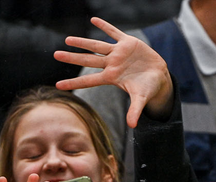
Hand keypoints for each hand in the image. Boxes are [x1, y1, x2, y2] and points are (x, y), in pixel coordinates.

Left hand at [55, 17, 173, 125]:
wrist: (158, 75)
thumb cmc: (147, 88)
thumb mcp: (141, 99)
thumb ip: (135, 111)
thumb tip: (132, 127)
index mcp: (112, 77)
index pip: (89, 80)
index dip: (74, 82)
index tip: (58, 85)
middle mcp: (111, 64)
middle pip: (88, 60)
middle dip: (73, 57)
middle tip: (56, 55)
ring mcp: (118, 53)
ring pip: (96, 45)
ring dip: (82, 42)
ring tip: (67, 39)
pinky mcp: (127, 43)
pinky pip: (114, 32)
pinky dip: (104, 26)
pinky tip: (93, 19)